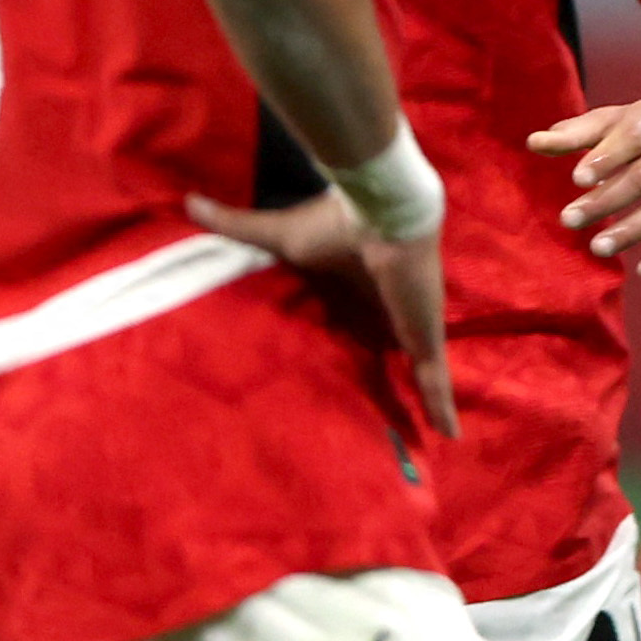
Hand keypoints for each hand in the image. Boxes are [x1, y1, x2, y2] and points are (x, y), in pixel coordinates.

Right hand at [185, 184, 457, 434]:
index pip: (359, 327)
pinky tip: (450, 435)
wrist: (381, 210)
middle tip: (386, 420)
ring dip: (421, 402)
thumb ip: (237, 227)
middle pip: (390, 355)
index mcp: (358, 291)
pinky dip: (441, 406)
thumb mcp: (277, 236)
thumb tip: (190, 202)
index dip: (356, 348)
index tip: (346, 377)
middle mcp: (388, 311)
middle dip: (393, 382)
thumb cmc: (333, 224)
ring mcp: (410, 325)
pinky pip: (435, 379)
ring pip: (419, 374)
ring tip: (421, 438)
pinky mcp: (424, 335)